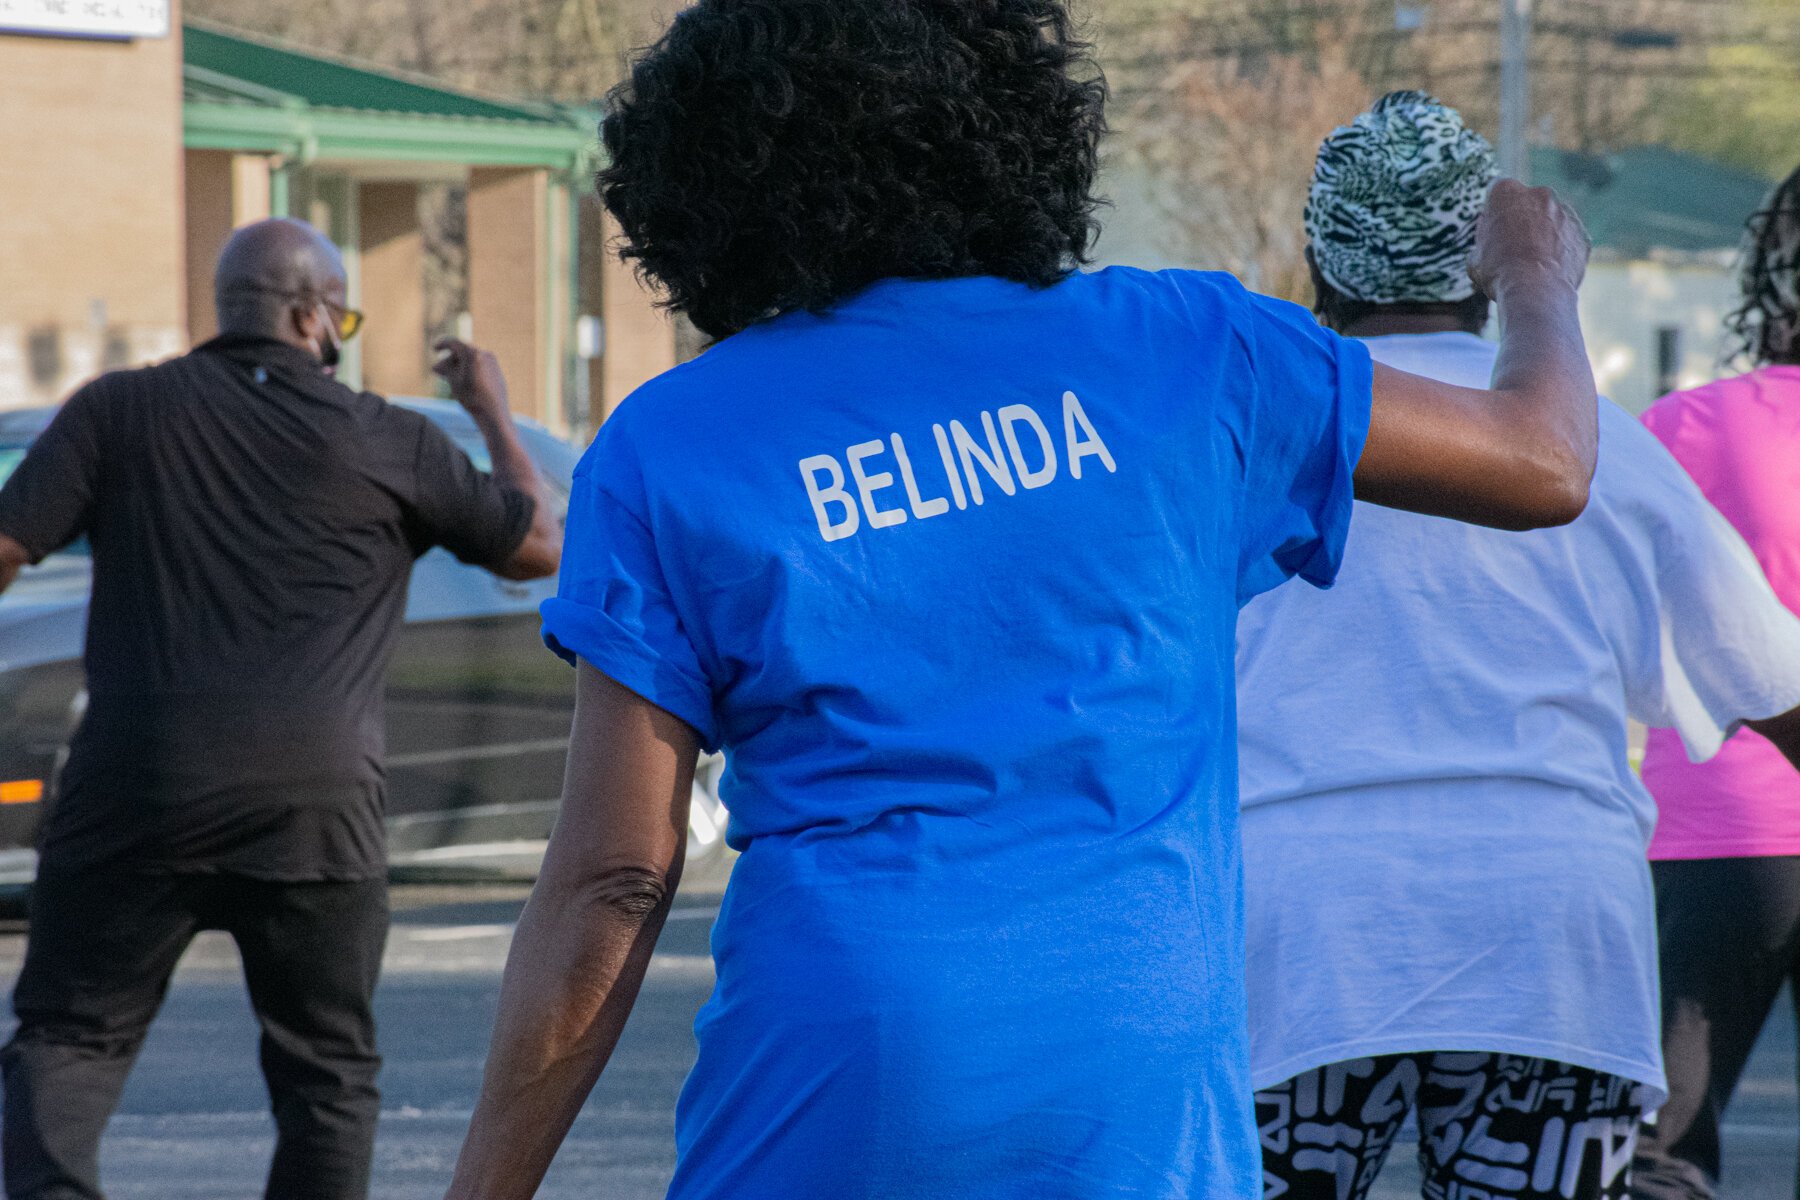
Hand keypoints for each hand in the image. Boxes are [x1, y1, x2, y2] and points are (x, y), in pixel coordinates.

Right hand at [433, 338, 508, 417]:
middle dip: (448, 360)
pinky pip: (479, 366)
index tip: (434, 348)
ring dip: (458, 366)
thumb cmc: (472, 397)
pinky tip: (461, 381)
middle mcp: (485, 354)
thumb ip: (445, 369)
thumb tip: (437, 366)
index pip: (454, 343)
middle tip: (437, 371)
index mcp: (473, 354)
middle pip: (462, 352)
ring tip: (449, 378)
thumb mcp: (454, 381)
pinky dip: (468, 370)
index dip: (442, 344)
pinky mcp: (497, 372)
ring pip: (471, 360)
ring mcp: (493, 363)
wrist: (494, 413)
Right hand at [1468, 178, 1591, 299]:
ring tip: (1532, 265)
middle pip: (1528, 203)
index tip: (1493, 230)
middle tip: (1512, 248)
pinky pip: (1568, 240)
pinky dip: (1560, 251)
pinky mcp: (1581, 233)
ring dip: (1542, 235)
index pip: (1498, 192)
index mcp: (1506, 192)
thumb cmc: (1499, 271)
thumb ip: (1485, 238)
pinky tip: (1549, 271)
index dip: (1494, 213)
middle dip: (1522, 220)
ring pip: (1551, 220)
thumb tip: (1489, 234)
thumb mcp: (1475, 257)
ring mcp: (1565, 212)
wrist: (1535, 290)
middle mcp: (1539, 193)